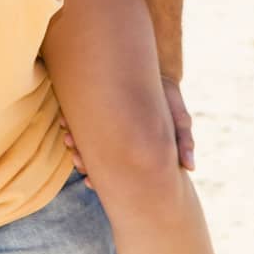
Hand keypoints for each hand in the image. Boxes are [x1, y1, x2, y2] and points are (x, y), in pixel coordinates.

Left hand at [58, 76, 196, 189]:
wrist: (158, 71)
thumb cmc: (170, 100)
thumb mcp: (180, 120)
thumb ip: (184, 142)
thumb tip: (190, 167)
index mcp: (134, 149)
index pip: (112, 172)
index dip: (98, 180)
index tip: (87, 183)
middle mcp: (118, 138)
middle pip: (92, 157)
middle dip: (81, 160)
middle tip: (75, 159)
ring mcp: (107, 122)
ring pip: (82, 139)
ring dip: (72, 142)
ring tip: (68, 140)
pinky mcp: (99, 104)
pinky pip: (77, 118)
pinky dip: (69, 122)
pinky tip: (63, 121)